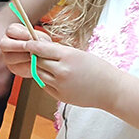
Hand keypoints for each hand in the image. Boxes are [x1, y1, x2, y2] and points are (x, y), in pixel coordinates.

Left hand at [0, 31, 123, 109]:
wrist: (111, 90)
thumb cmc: (98, 69)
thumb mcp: (79, 54)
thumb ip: (59, 52)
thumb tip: (40, 48)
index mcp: (68, 56)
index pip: (41, 49)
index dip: (32, 46)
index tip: (27, 43)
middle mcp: (62, 70)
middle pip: (37, 61)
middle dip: (35, 57)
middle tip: (34, 53)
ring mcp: (60, 85)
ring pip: (38, 74)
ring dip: (38, 69)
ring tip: (45, 65)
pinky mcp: (60, 96)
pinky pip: (44, 85)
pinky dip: (45, 80)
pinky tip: (53, 77)